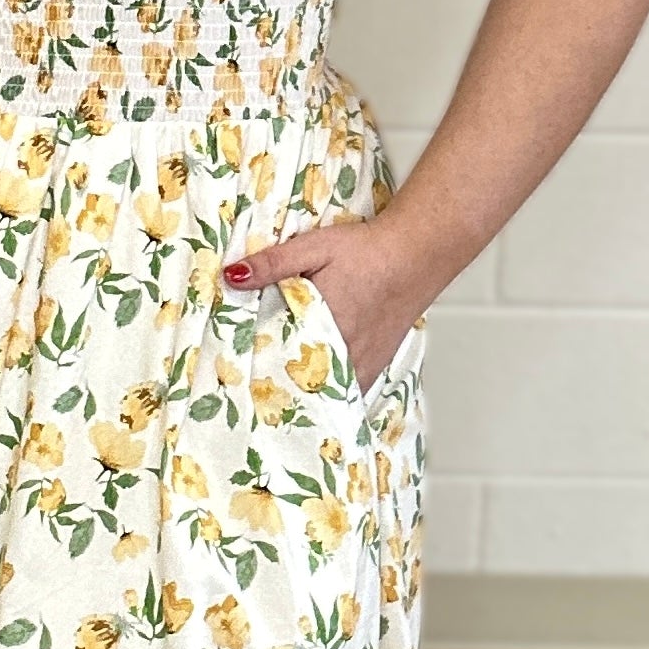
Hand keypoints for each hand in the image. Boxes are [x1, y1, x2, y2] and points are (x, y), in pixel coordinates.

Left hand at [221, 218, 421, 394]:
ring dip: (305, 396)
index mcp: (321, 324)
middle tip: (251, 394)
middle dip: (277, 389)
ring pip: (326, 394)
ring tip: (278, 401)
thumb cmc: (367, 250)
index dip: (255, 372)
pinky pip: (350, 392)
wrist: (416, 254)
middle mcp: (344, 350)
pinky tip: (315, 395)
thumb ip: (272, 264)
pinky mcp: (377, 364)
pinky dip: (331, 395)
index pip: (278, 360)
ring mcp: (363, 362)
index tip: (236, 380)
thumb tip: (232, 276)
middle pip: (301, 384)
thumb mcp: (313, 247)